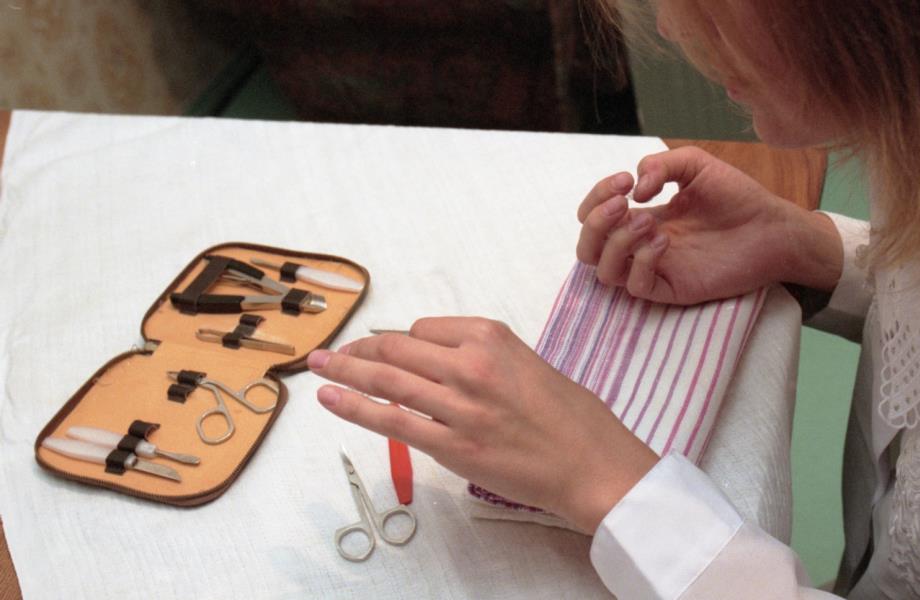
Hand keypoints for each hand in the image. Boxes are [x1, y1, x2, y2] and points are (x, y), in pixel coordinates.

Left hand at [308, 318, 657, 533]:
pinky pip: (393, 421)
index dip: (398, 342)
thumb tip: (438, 363)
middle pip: (396, 349)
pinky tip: (332, 400)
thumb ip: (482, 358)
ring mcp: (459, 405)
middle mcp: (471, 364)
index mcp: (491, 336)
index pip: (423, 329)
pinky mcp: (452, 445)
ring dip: (345, 371)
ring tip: (318, 367)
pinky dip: (356, 408)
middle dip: (358, 350)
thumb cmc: (571, 416)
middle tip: (333, 353)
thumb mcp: (528, 363)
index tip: (383, 350)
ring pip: (387, 380)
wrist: (593, 463)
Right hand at [577, 146, 841, 304]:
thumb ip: (660, 164)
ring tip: (649, 221)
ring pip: (604, 272)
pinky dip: (641, 262)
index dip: (597, 196)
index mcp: (642, 216)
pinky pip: (636, 287)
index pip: (595, 215)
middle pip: (588, 248)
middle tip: (623, 202)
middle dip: (595, 222)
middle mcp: (641, 245)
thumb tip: (634, 191)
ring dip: (617, 241)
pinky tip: (664, 242)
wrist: (772, 226)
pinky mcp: (672, 289)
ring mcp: (655, 269)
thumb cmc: (737, 196)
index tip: (624, 180)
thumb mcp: (695, 164)